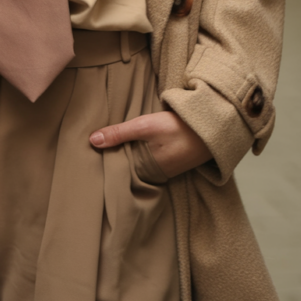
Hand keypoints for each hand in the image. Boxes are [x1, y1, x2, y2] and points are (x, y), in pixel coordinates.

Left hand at [89, 110, 210, 177]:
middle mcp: (155, 174)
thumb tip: (91, 140)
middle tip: (94, 159)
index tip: (90, 165)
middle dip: (115, 164)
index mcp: (146, 171)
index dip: (107, 168)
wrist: (210, 128)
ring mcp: (165, 169)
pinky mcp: (172, 161)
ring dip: (128, 158)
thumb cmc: (176, 128)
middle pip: (129, 170)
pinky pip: (150, 161)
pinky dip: (141, 154)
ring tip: (109, 151)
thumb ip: (119, 133)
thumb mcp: (144, 126)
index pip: (120, 173)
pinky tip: (134, 147)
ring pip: (139, 165)